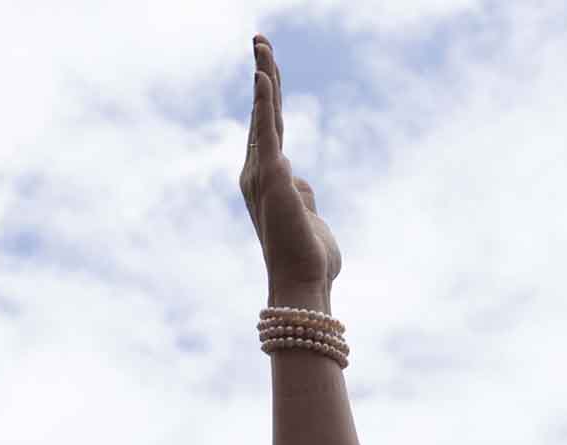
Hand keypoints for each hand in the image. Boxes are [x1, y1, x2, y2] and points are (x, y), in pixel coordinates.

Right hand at [239, 36, 342, 303]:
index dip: (267, 96)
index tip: (267, 67)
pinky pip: (266, 132)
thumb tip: (300, 180)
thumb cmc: (309, 259)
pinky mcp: (272, 178)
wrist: (304, 283)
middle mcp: (257, 172)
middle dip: (263, 73)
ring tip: (261, 42)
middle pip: (263, 113)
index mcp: (267, 180)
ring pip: (263, 114)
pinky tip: (261, 75)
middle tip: (260, 38)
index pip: (268, 128)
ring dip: (264, 76)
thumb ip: (302, 195)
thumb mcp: (310, 219)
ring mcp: (262, 174)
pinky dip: (262, 102)